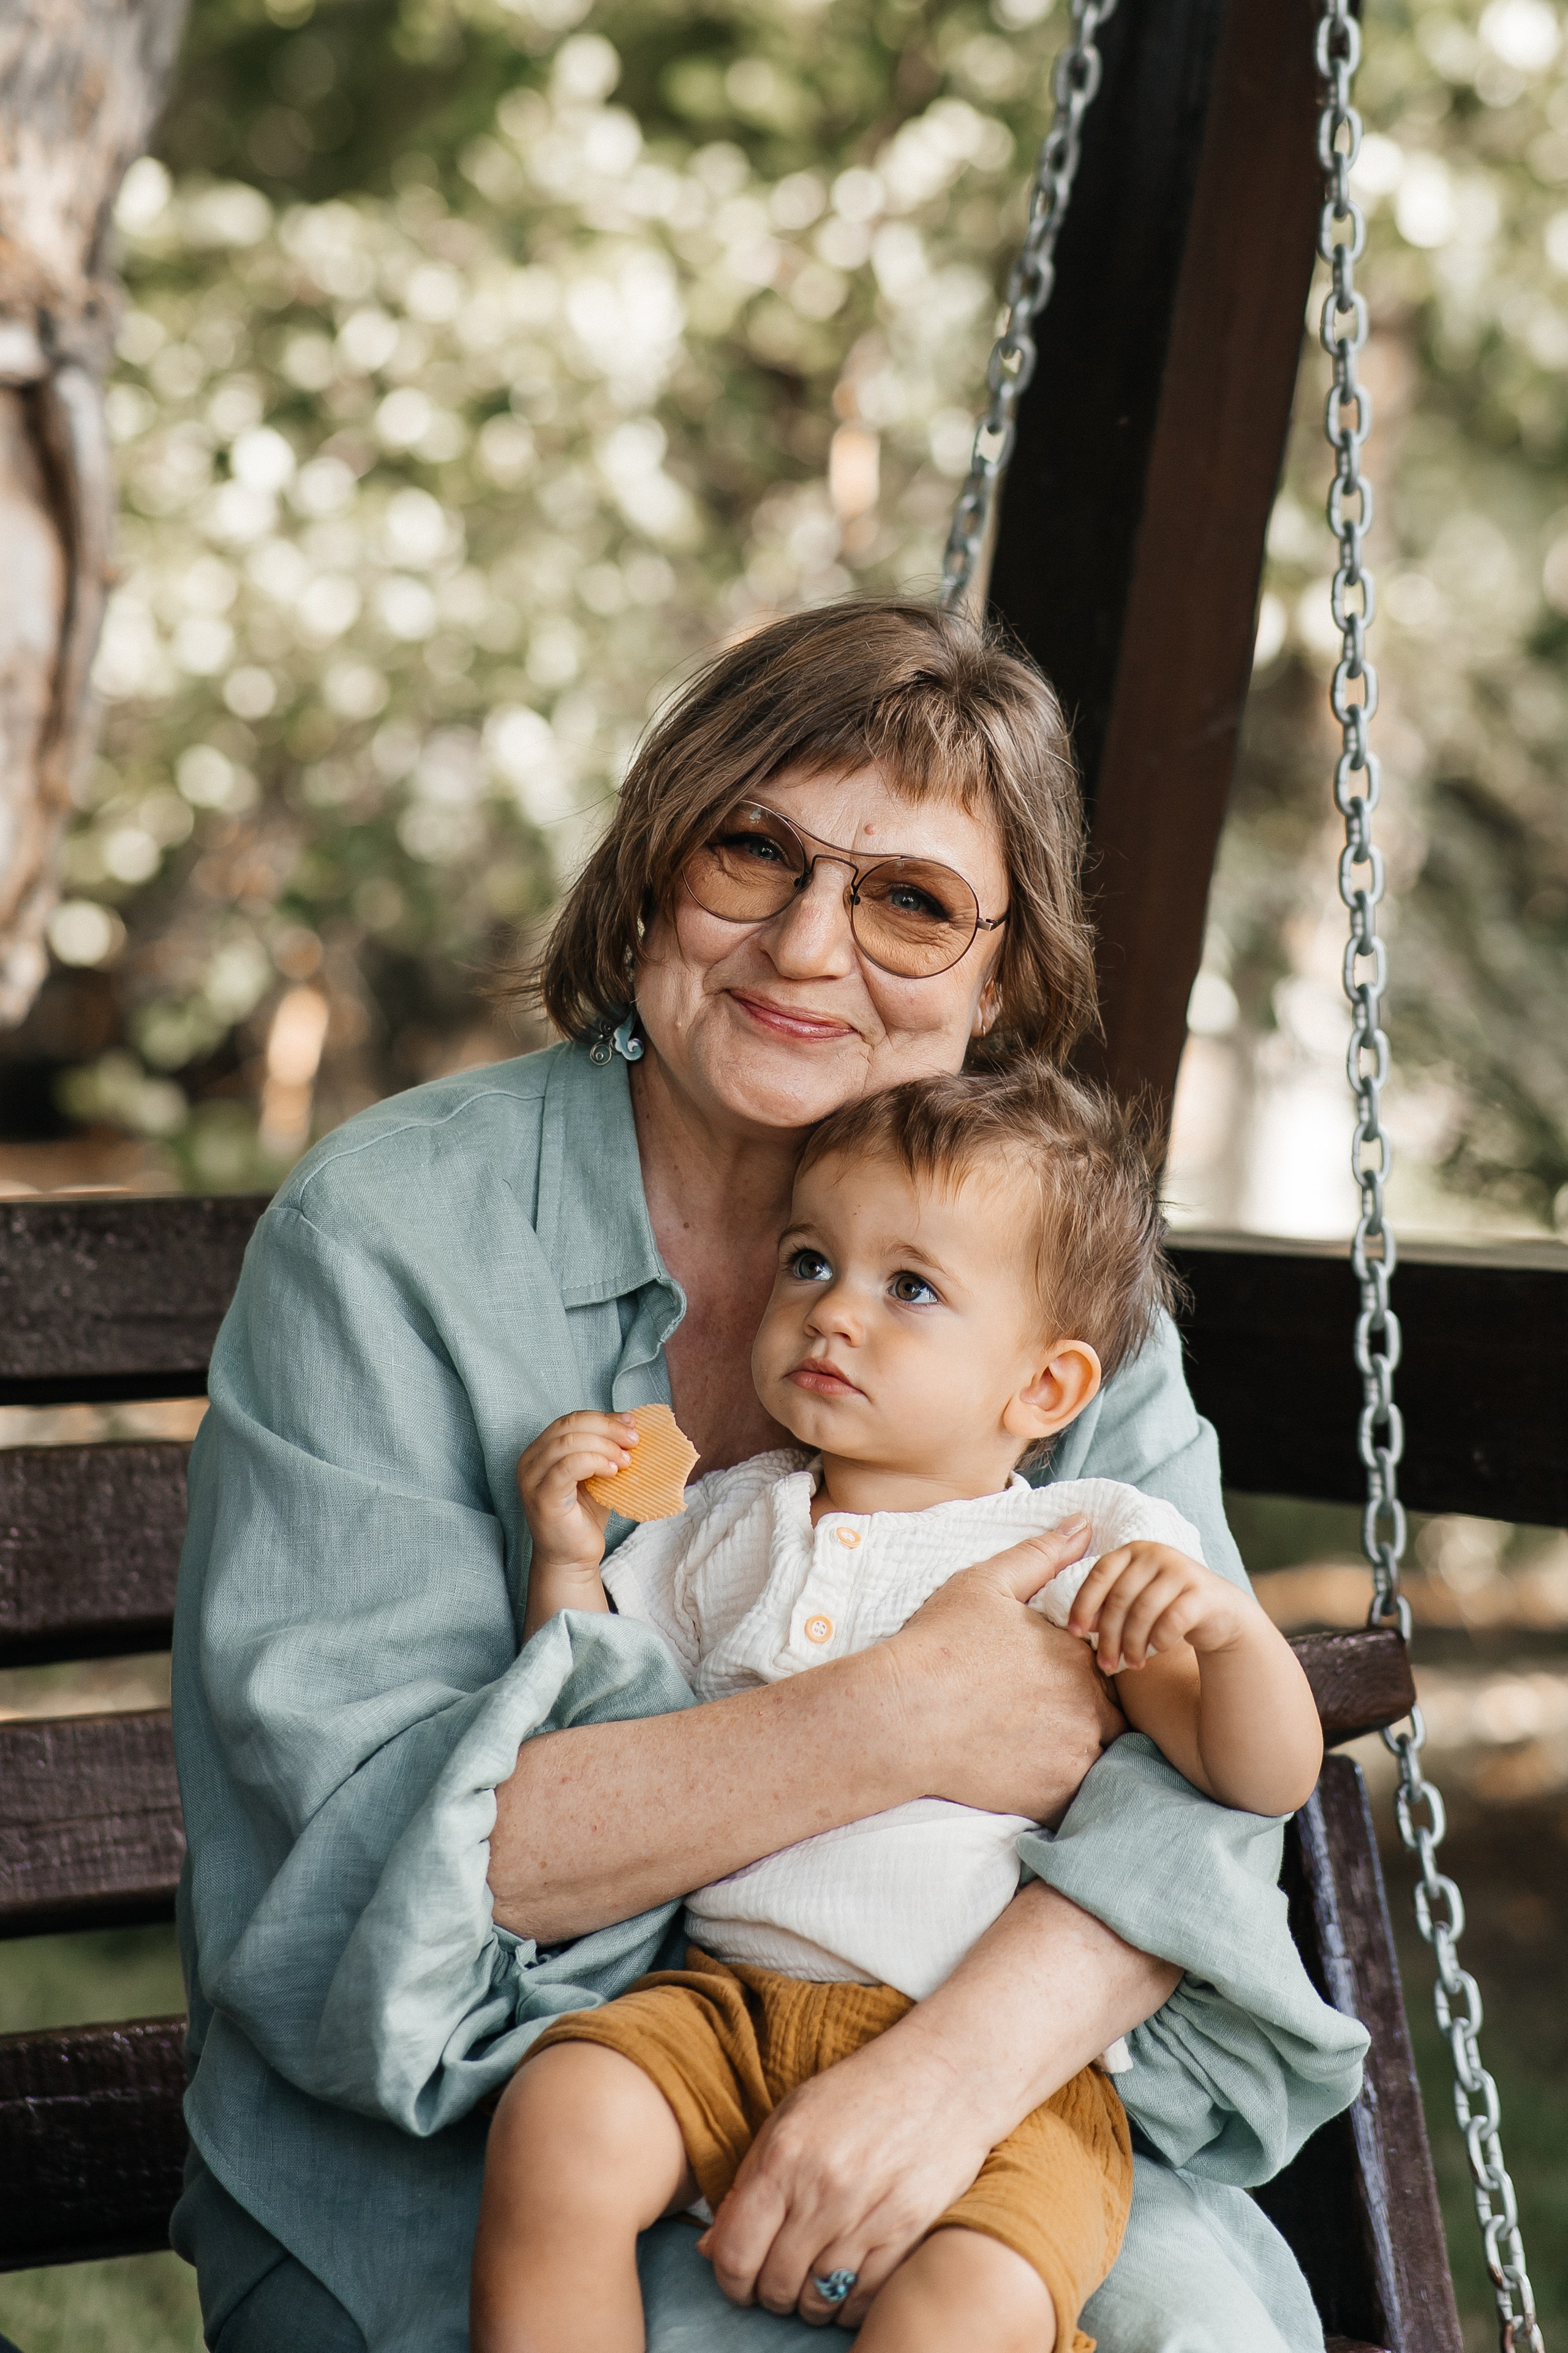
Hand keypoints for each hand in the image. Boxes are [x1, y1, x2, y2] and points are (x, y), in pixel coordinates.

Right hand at [516, 1410, 631, 1580]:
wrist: (573, 1558)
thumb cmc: (584, 1516)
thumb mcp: (597, 1474)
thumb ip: (604, 1448)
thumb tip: (629, 1421)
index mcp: (540, 1451)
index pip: (570, 1419)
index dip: (603, 1418)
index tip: (631, 1423)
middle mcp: (530, 1461)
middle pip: (569, 1426)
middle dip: (607, 1428)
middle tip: (633, 1441)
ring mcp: (532, 1479)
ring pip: (568, 1443)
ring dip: (604, 1446)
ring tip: (626, 1460)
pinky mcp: (542, 1497)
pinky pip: (567, 1467)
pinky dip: (594, 1462)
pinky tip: (612, 1471)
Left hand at [697, 2015, 993, 2327]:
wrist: (942, 2076)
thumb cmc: (858, 2093)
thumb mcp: (790, 2118)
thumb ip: (747, 2183)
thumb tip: (710, 2249)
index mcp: (783, 2158)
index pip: (734, 2253)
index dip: (729, 2278)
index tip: (738, 2277)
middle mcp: (822, 2192)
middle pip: (775, 2284)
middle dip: (768, 2292)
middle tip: (777, 2277)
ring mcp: (867, 2216)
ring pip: (818, 2300)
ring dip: (808, 2302)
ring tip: (811, 2280)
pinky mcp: (907, 2234)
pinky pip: (863, 2300)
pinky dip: (847, 2306)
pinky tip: (845, 2283)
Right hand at [882, 1517, 1124, 1824]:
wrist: (901, 1717)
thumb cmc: (938, 1645)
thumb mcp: (986, 1584)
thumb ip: (1041, 1556)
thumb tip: (1084, 1525)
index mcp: (1077, 1654)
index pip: (1105, 1662)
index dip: (1076, 1668)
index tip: (1039, 1674)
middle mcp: (1089, 1705)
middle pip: (1109, 1710)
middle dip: (1082, 1709)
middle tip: (1031, 1709)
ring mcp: (1076, 1754)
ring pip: (1098, 1752)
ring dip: (1076, 1746)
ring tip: (1027, 1740)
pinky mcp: (1056, 1796)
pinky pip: (1078, 1792)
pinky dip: (1058, 1781)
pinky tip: (1020, 1767)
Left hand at [1067, 1542, 1254, 1673]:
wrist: (1220, 1612)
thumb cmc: (1165, 1607)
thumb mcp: (1133, 1600)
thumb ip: (1108, 1604)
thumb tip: (1084, 1624)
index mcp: (1133, 1551)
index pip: (1099, 1574)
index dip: (1083, 1604)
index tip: (1075, 1633)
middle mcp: (1156, 1553)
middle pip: (1119, 1598)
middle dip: (1109, 1636)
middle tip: (1106, 1664)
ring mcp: (1181, 1570)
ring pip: (1143, 1612)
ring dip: (1133, 1644)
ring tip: (1133, 1664)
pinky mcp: (1202, 1592)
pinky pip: (1171, 1621)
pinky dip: (1160, 1640)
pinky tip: (1158, 1650)